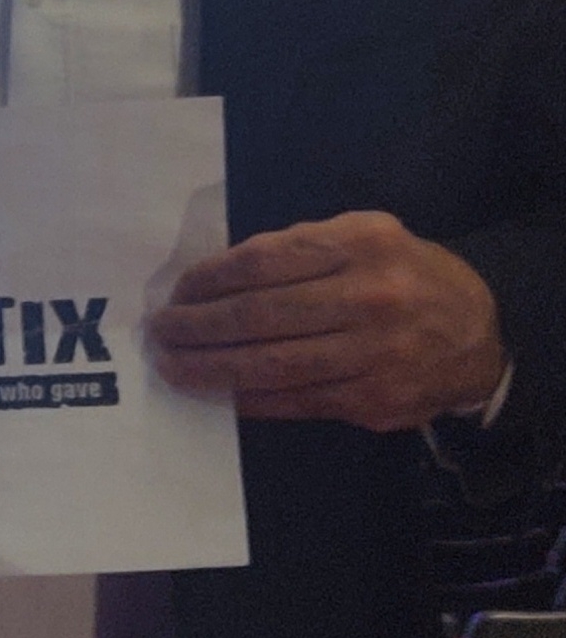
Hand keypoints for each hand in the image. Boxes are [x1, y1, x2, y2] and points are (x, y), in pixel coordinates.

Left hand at [148, 212, 504, 432]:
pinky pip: (294, 401)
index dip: (210, 279)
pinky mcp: (371, 400)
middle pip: (259, 314)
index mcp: (360, 244)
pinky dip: (249, 399)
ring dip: (210, 368)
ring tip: (173, 366)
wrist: (478, 334)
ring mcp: (372, 353)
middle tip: (159, 332)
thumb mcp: (365, 236)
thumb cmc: (404, 276)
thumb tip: (217, 275)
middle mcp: (369, 297)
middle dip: (197, 326)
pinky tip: (218, 393)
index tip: (177, 291)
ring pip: (271, 365)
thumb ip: (301, 248)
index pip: (264, 260)